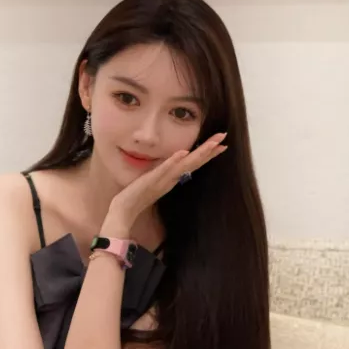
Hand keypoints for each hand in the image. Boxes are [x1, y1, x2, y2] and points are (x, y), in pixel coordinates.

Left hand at [109, 132, 227, 227]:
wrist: (125, 209)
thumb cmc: (138, 195)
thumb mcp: (154, 180)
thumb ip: (164, 173)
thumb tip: (172, 166)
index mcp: (173, 177)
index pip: (194, 163)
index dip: (208, 154)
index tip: (222, 145)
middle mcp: (171, 178)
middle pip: (194, 162)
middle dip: (209, 150)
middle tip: (224, 139)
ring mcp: (163, 179)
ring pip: (184, 164)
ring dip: (199, 154)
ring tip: (212, 144)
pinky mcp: (152, 180)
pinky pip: (164, 169)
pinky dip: (174, 161)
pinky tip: (183, 153)